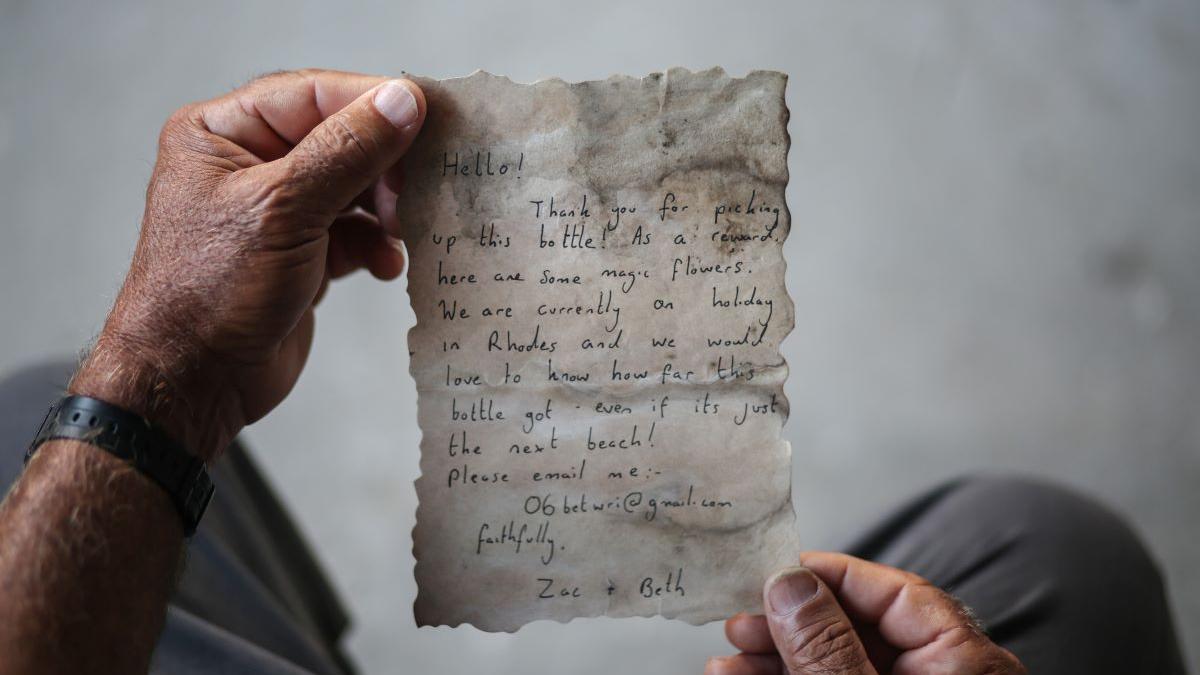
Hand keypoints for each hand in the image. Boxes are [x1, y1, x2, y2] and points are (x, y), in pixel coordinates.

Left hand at [71, 69, 425, 458]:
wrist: (193, 383)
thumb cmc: (210, 293)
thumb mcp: (283, 210)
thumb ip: (347, 151)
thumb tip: (402, 101)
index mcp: (221, 133)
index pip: (313, 95)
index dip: (373, 103)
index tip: (428, 115)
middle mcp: (247, 164)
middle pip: (340, 139)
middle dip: (385, 166)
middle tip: (422, 183)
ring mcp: (276, 212)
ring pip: (353, 188)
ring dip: (386, 210)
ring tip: (406, 229)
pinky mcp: (300, 254)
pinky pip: (353, 232)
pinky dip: (375, 246)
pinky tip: (386, 264)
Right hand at [706, 552, 1025, 674]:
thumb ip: (827, 649)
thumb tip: (789, 585)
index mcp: (965, 661)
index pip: (894, 590)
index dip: (826, 575)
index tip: (771, 575)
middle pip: (860, 628)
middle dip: (789, 626)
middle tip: (740, 622)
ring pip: (841, 664)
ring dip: (779, 660)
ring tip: (726, 664)